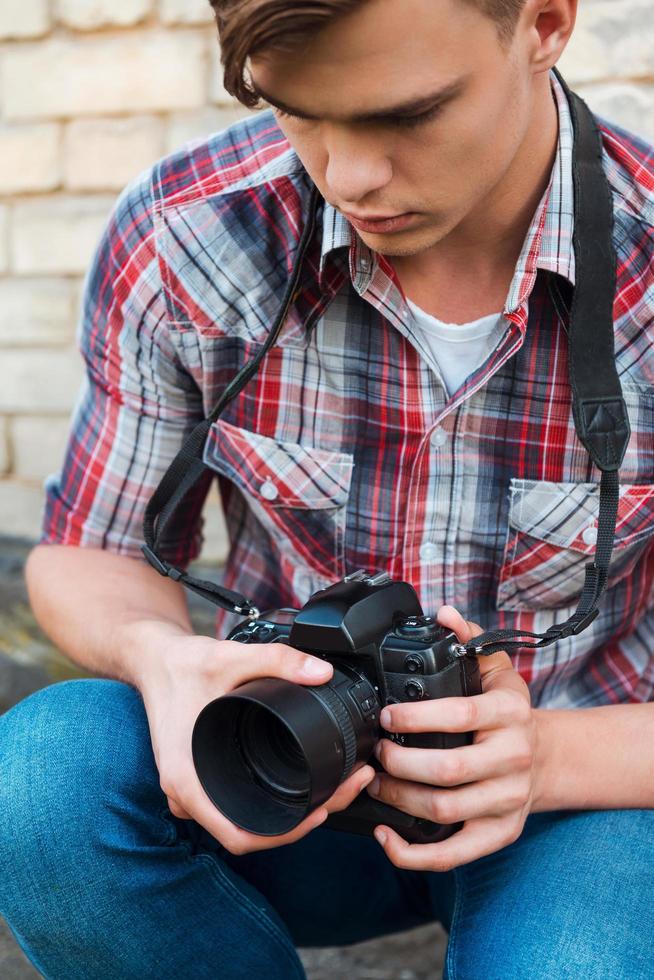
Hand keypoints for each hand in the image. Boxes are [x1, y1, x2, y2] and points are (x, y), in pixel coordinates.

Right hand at [136, 627, 375, 855]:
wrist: (153, 658)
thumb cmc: (179, 666)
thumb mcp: (229, 657)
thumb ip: (277, 661)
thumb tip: (320, 672)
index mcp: (187, 779)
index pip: (237, 836)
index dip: (282, 835)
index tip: (318, 813)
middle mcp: (189, 793)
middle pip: (250, 829)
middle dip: (300, 819)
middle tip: (342, 790)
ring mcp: (196, 787)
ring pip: (246, 817)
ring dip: (289, 811)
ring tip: (333, 786)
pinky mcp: (205, 776)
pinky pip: (239, 802)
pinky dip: (272, 798)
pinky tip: (303, 780)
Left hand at [367, 605, 537, 870]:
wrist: (547, 758)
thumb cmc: (508, 712)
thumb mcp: (495, 669)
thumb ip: (468, 641)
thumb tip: (444, 614)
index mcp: (510, 713)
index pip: (460, 715)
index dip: (416, 719)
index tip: (385, 716)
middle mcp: (514, 758)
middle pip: (448, 770)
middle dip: (399, 763)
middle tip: (374, 753)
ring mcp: (509, 800)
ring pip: (446, 811)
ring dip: (399, 800)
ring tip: (374, 782)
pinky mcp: (500, 833)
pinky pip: (454, 854)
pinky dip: (413, 852)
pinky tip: (386, 834)